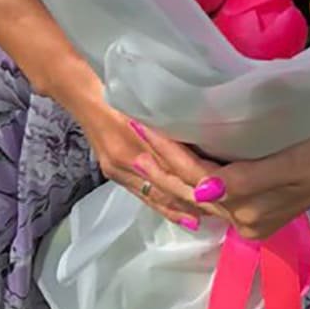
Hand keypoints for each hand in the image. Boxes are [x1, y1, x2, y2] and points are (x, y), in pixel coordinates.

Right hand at [58, 65, 212, 229]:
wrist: (85, 97)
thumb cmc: (124, 90)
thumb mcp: (150, 101)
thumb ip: (173, 121)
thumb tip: (206, 138)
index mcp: (141, 133)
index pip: (177, 164)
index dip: (200, 179)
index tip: (223, 187)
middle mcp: (131, 157)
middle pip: (169, 185)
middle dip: (196, 200)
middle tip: (224, 210)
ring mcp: (120, 169)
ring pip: (158, 195)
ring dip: (184, 208)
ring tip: (210, 217)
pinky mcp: (114, 175)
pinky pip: (144, 197)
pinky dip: (166, 208)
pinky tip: (184, 218)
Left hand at [131, 114, 309, 240]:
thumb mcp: (296, 159)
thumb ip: (250, 180)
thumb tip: (205, 189)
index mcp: (253, 207)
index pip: (197, 177)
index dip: (169, 150)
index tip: (145, 121)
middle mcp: (246, 217)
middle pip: (191, 188)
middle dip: (161, 160)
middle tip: (134, 125)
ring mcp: (251, 213)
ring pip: (198, 191)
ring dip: (170, 167)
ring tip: (145, 140)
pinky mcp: (258, 204)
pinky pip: (214, 191)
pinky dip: (190, 173)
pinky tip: (176, 159)